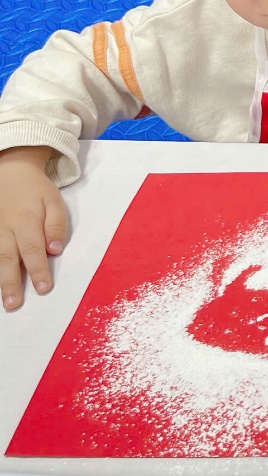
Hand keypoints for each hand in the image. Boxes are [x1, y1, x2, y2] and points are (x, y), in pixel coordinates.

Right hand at [0, 147, 67, 310]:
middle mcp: (6, 228)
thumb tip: (55, 250)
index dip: (38, 270)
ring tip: (4, 301)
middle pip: (8, 259)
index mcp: (26, 221)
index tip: (44, 288)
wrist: (10, 171)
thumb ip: (56, 225)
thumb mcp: (53, 201)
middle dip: (12, 283)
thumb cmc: (36, 190)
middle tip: (15, 304)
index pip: (33, 249)